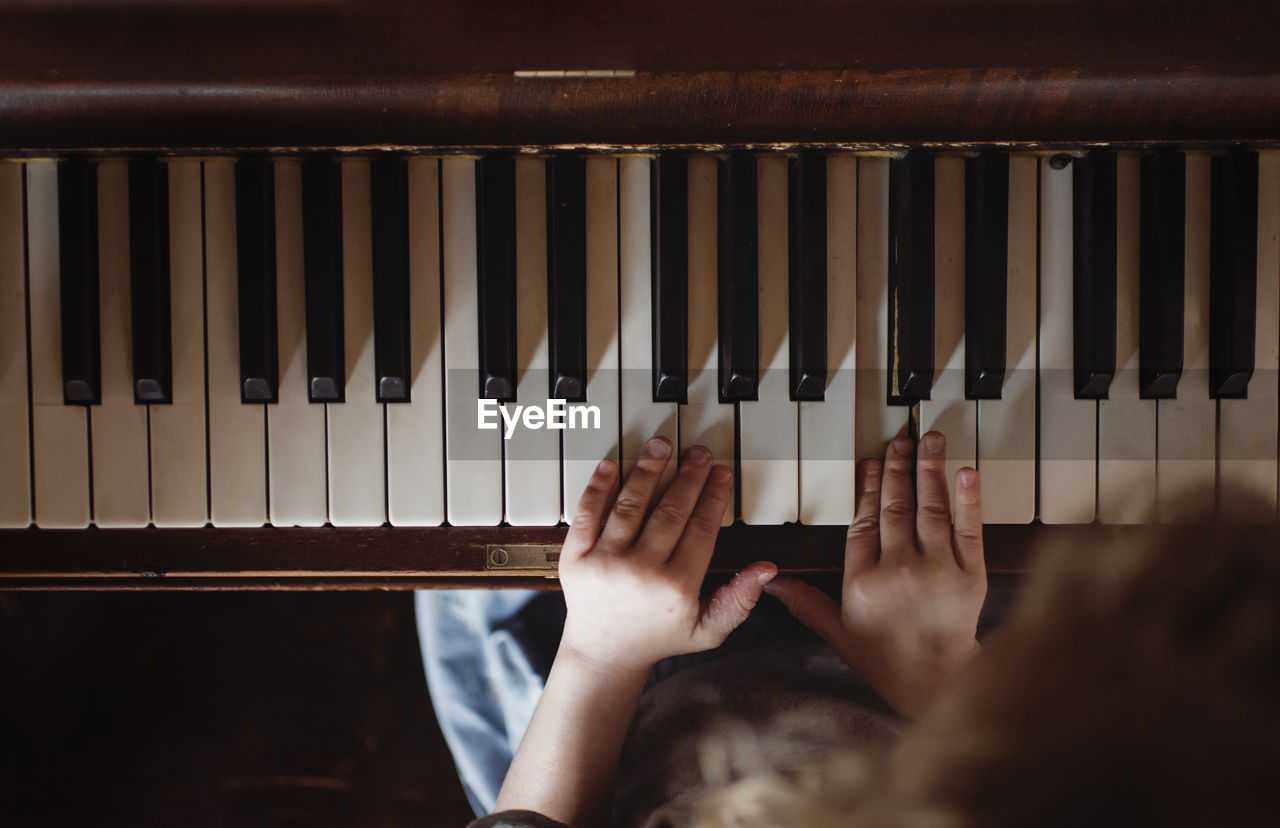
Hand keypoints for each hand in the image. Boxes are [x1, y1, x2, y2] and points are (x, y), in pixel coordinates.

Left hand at [557, 436, 777, 675]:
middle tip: (698, 453)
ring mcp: (604, 562)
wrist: (604, 653)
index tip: (721, 473)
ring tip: (662, 446)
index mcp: (676, 588)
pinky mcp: (576, 557)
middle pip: (670, 511)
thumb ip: (739, 600)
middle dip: (688, 477)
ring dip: (648, 471)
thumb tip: (767, 569)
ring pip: (630, 505)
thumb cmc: (658, 637)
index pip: (701, 529)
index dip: (713, 496)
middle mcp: (640, 572)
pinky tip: (613, 465)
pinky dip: (599, 486)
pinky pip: (588, 513)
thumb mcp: (708, 630)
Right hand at [765, 432, 985, 717]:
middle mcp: (898, 570)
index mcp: (863, 581)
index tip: (871, 463)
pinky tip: (965, 472)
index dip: (867, 489)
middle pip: (894, 508)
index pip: (862, 523)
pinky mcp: (969, 574)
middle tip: (898, 442)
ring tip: (928, 441)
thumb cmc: (887, 659)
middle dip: (896, 470)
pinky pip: (968, 529)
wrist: (936, 681)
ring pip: (930, 509)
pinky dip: (968, 499)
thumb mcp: (838, 632)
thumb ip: (806, 602)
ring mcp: (937, 570)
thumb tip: (771, 583)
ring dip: (929, 471)